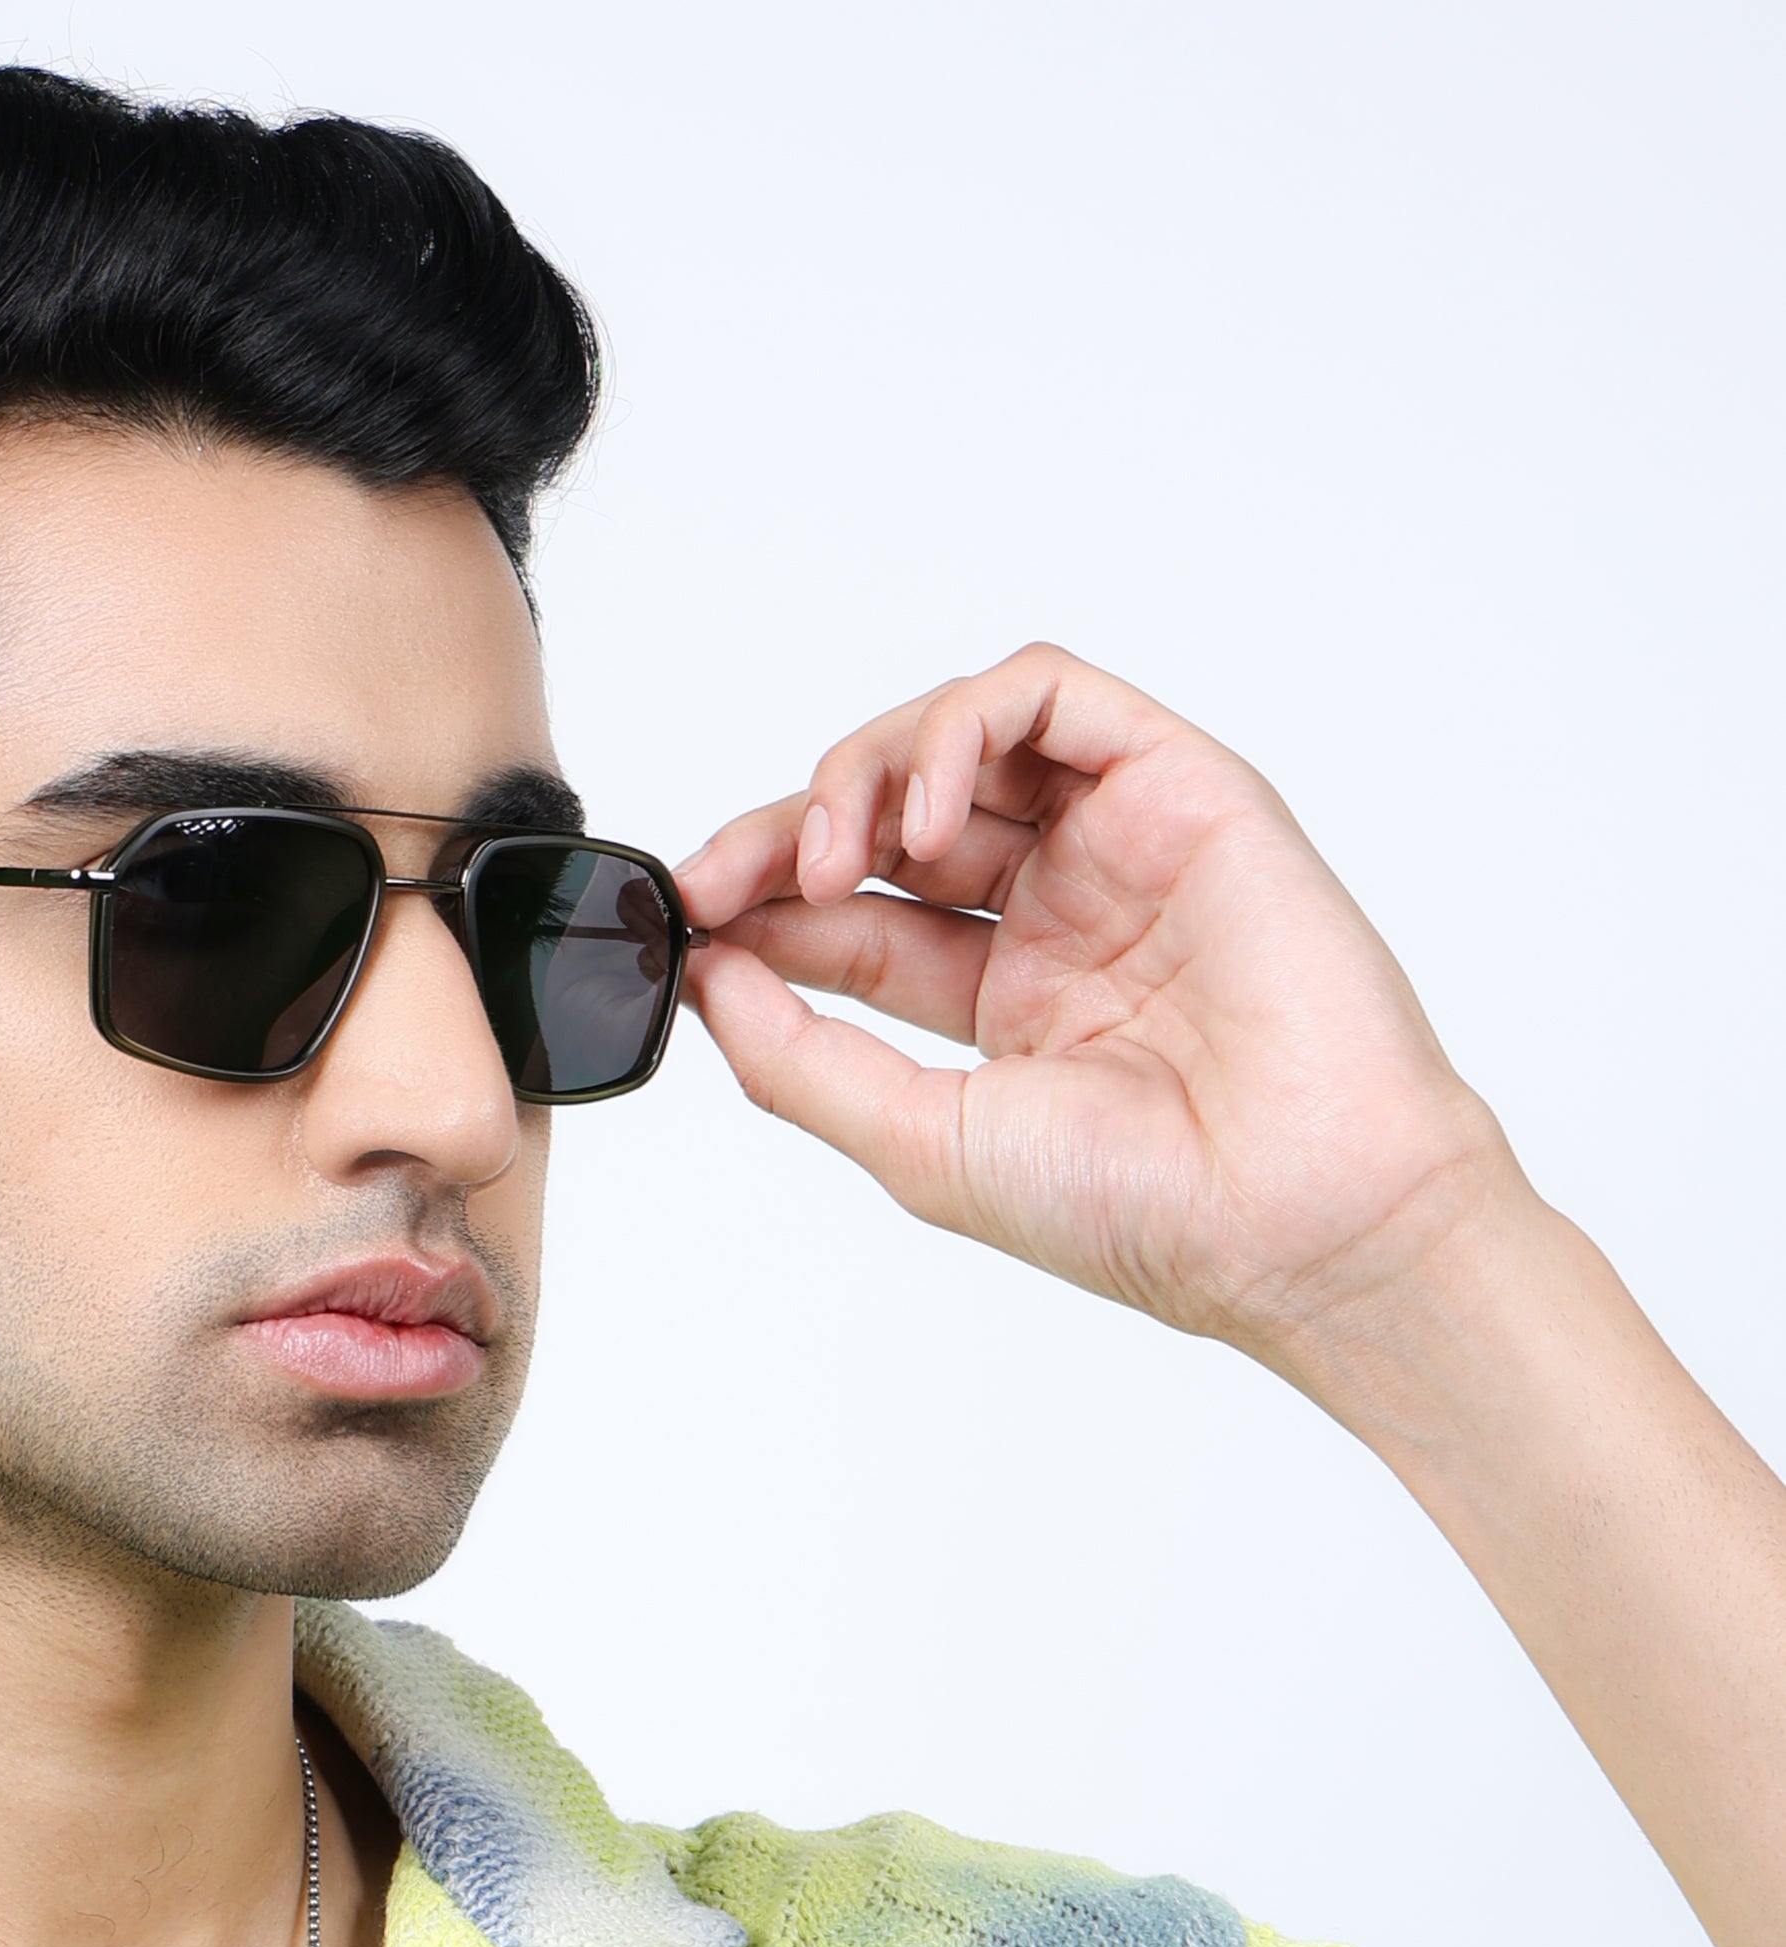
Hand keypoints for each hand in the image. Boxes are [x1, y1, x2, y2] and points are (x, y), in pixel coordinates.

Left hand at [678, 644, 1520, 1380]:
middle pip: (887, 820)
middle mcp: (1057, 913)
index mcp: (1001, 1000)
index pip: (851, 916)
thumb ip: (799, 1057)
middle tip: (718, 878)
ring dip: (860, 774)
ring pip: (955, 741)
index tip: (685, 920)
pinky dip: (959, 729)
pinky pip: (1050, 698)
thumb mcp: (918, 1139)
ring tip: (826, 856)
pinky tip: (914, 821)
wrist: (1295, 1214)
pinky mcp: (1180, 787)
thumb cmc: (1135, 1205)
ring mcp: (1117, 847)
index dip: (759, 903)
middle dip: (786, 832)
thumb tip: (705, 972)